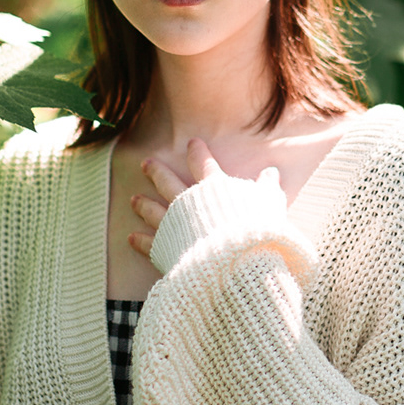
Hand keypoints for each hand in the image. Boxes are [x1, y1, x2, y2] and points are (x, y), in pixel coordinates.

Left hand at [129, 138, 281, 258]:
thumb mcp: (268, 205)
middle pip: (169, 183)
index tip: (192, 143)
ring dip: (143, 204)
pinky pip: (150, 243)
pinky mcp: (166, 249)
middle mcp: (187, 203)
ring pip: (154, 210)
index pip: (203, 164)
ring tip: (133, 199)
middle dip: (157, 172)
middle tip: (145, 163)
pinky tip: (131, 237)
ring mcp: (173, 226)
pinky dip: (140, 240)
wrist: (234, 261)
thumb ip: (267, 188)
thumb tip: (272, 172)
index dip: (198, 152)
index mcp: (213, 189)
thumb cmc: (254, 230)